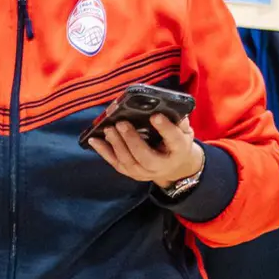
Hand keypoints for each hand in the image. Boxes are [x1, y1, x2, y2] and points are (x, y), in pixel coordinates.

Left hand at [88, 114, 204, 189]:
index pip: (174, 140)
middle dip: (132, 140)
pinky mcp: (131, 173)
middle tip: (122, 123)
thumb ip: (179, 119)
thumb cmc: (177, 142)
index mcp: (179, 150)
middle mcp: (161, 165)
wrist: (175, 167)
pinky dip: (103, 152)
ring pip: (129, 162)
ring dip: (117, 145)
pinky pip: (116, 163)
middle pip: (145, 157)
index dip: (165, 128)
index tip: (154, 116)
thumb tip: (165, 104)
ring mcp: (145, 172)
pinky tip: (94, 140)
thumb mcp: (185, 130)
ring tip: (109, 129)